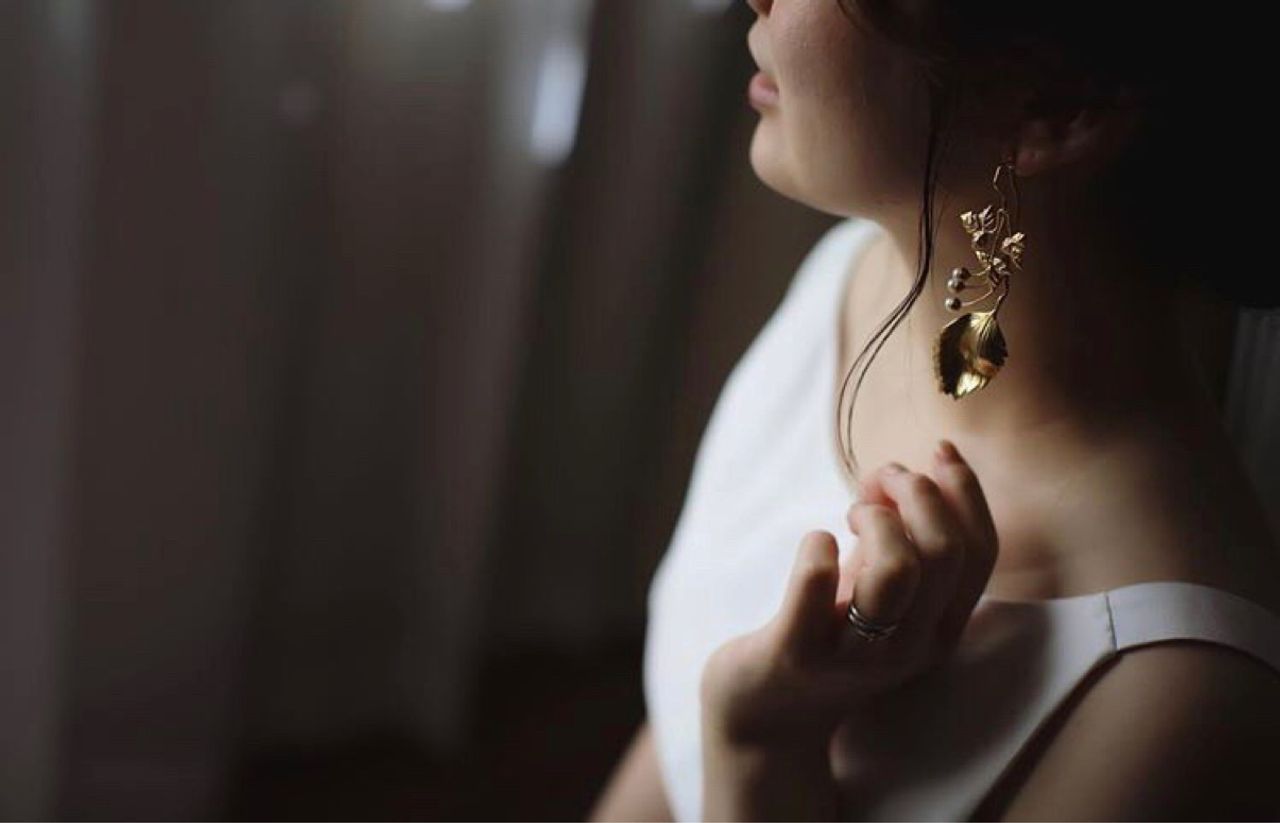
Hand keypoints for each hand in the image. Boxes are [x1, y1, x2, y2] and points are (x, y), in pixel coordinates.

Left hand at [699, 439, 998, 751]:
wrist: (767, 719)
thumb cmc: (827, 637)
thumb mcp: (876, 589)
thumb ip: (900, 537)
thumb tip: (906, 470)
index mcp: (939, 627)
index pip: (981, 553)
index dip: (966, 491)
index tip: (936, 452)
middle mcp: (908, 646)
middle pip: (945, 552)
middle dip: (917, 493)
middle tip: (877, 483)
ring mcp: (854, 654)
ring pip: (897, 570)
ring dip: (877, 519)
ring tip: (851, 515)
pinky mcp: (795, 653)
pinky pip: (815, 586)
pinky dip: (817, 546)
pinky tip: (817, 541)